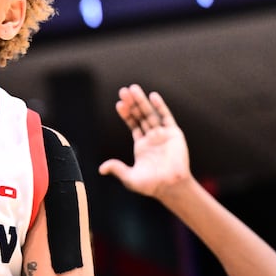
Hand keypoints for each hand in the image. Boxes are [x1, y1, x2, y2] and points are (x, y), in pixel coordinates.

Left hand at [97, 84, 190, 198]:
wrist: (171, 187)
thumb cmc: (151, 185)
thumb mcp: (130, 178)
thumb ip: (117, 169)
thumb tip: (101, 169)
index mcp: (141, 145)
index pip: (132, 125)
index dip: (126, 114)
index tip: (119, 104)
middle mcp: (152, 138)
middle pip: (140, 116)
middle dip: (132, 103)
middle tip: (124, 90)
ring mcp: (163, 135)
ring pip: (151, 114)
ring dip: (142, 101)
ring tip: (134, 88)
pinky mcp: (174, 134)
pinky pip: (166, 117)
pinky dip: (160, 106)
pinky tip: (153, 96)